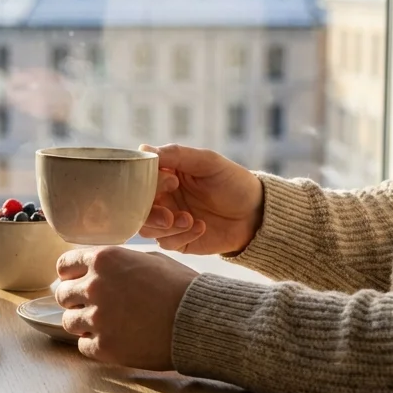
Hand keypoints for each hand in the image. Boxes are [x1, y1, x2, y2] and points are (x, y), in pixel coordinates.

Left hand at [55, 246, 198, 370]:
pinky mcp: (105, 347)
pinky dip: (95, 345)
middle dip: (75, 300)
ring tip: (105, 325)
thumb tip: (102, 269)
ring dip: (83, 324)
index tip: (76, 282)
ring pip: (69, 322)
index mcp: (104, 259)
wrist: (202, 321)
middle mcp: (94, 286)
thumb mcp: (150, 260)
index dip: (70, 275)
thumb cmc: (182, 288)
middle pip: (63, 295)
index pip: (65, 265)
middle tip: (93, 307)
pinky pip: (83, 346)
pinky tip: (113, 341)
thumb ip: (119, 263)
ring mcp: (98, 318)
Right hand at [137, 144, 263, 256]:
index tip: (173, 181)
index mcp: (163, 175)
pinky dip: (182, 235)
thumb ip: (176, 154)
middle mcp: (161, 198)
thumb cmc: (232, 181)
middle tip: (170, 214)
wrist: (256, 213)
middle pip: (136, 208)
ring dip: (166, 226)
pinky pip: (166, 243)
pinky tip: (201, 227)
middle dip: (151, 213)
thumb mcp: (207, 162)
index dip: (150, 183)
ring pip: (147, 228)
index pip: (139, 180)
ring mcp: (168, 220)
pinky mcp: (178, 240)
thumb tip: (143, 149)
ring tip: (190, 220)